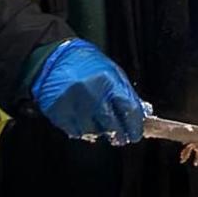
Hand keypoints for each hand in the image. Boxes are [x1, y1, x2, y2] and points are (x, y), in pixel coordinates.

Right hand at [30, 39, 148, 142]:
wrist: (56, 58)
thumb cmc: (88, 65)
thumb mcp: (112, 73)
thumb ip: (125, 94)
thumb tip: (140, 116)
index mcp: (109, 81)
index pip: (129, 110)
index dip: (135, 127)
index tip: (135, 135)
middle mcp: (91, 93)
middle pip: (112, 125)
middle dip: (119, 135)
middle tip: (120, 138)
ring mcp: (74, 103)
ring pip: (93, 132)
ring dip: (98, 131)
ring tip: (97, 122)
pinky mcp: (59, 112)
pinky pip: (75, 132)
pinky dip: (81, 130)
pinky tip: (82, 120)